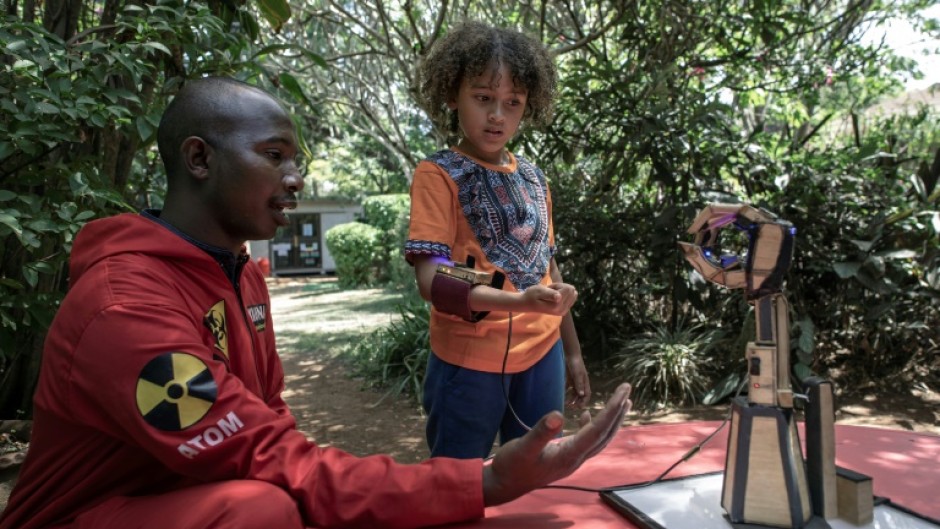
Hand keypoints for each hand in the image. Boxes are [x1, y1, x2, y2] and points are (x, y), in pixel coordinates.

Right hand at [482, 383, 631, 505]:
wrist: (505, 485)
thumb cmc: (512, 466)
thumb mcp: (522, 447)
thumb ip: (541, 432)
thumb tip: (559, 414)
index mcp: (569, 454)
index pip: (597, 429)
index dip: (612, 409)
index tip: (623, 391)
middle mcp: (576, 458)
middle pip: (604, 434)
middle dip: (618, 412)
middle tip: (626, 390)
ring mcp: (572, 459)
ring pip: (599, 439)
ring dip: (611, 420)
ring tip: (622, 403)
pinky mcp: (565, 457)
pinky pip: (587, 441)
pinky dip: (593, 426)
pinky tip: (588, 415)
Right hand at [519, 283, 577, 315]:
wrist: (527, 304)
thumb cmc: (531, 295)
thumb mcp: (539, 291)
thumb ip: (549, 293)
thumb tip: (559, 297)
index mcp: (556, 305)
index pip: (567, 288)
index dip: (558, 285)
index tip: (548, 289)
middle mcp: (562, 310)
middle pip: (571, 290)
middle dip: (561, 288)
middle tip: (550, 291)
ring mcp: (564, 311)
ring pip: (573, 293)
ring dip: (562, 291)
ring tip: (552, 294)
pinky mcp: (565, 311)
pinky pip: (572, 297)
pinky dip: (564, 295)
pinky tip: (555, 297)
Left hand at [565, 353, 590, 408]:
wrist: (571, 354)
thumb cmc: (575, 364)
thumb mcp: (577, 374)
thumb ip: (579, 384)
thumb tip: (581, 395)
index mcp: (585, 382)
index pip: (587, 394)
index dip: (584, 401)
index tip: (579, 408)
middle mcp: (581, 383)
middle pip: (580, 395)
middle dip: (577, 402)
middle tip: (571, 408)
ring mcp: (575, 381)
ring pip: (574, 392)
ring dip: (571, 399)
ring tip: (566, 404)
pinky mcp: (570, 378)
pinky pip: (568, 388)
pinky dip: (566, 392)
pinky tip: (561, 396)